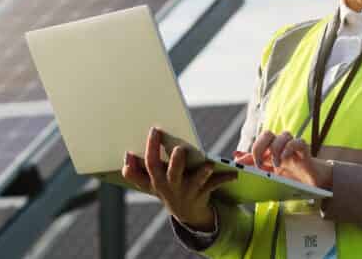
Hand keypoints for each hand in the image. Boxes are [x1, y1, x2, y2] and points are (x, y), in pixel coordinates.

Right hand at [121, 127, 236, 230]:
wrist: (186, 213)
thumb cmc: (166, 188)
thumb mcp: (150, 183)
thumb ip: (136, 172)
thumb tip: (126, 157)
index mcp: (156, 181)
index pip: (148, 167)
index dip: (142, 158)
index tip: (135, 148)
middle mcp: (171, 186)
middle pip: (171, 174)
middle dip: (174, 162)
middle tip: (179, 150)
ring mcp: (186, 191)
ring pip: (194, 182)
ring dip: (202, 173)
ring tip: (208, 165)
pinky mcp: (202, 194)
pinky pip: (214, 185)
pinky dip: (225, 178)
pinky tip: (235, 174)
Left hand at [233, 130, 332, 189]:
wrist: (311, 181)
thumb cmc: (290, 175)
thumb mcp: (270, 172)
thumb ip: (255, 163)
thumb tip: (236, 157)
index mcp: (271, 149)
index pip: (257, 145)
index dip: (248, 153)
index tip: (239, 162)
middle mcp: (281, 144)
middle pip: (267, 134)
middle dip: (260, 146)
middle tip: (259, 162)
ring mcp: (292, 146)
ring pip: (283, 135)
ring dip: (276, 149)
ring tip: (275, 164)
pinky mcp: (304, 149)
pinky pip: (297, 142)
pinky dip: (289, 148)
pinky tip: (285, 158)